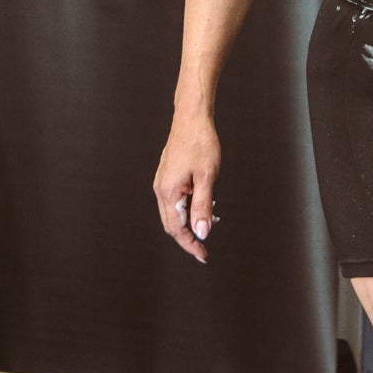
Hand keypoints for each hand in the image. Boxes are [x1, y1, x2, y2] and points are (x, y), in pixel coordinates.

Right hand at [153, 113, 221, 261]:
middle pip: (172, 223)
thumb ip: (203, 207)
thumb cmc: (201, 143)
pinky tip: (203, 204)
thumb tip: (202, 233)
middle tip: (204, 248)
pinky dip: (187, 208)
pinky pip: (175, 200)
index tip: (203, 255)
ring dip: (189, 222)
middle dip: (188, 237)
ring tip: (210, 222)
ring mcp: (162, 181)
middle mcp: (161, 189)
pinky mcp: (168, 175)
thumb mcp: (207, 177)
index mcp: (169, 191)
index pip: (177, 228)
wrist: (192, 117)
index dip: (190, 244)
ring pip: (173, 212)